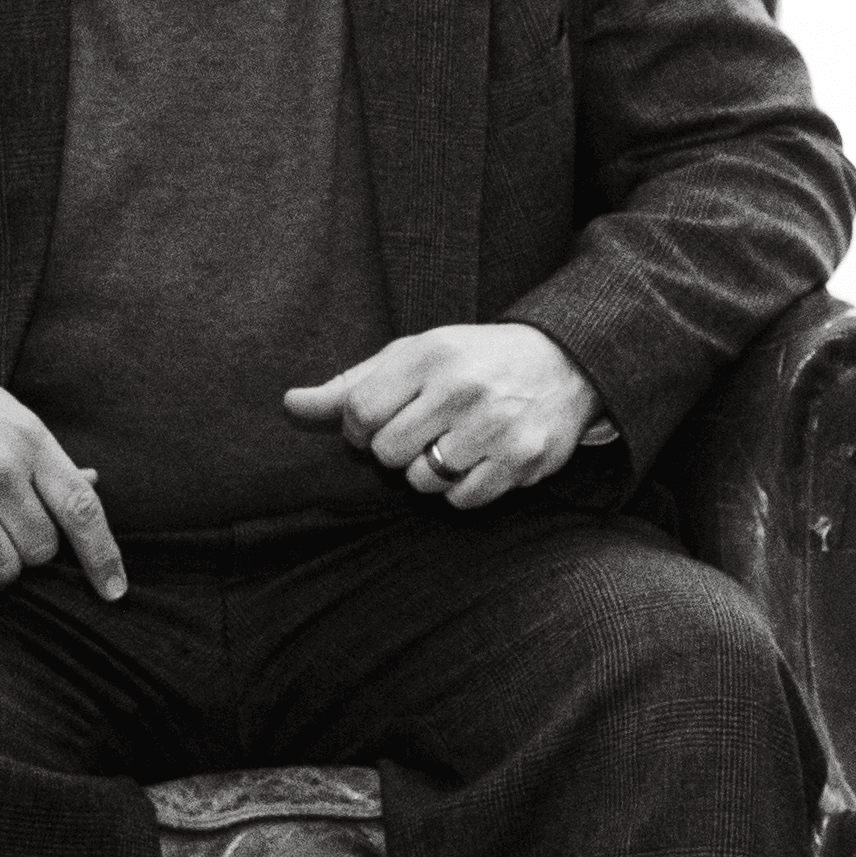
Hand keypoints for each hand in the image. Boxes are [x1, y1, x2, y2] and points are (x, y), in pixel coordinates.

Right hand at [0, 333, 123, 606]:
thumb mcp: (1, 411)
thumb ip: (44, 456)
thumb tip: (95, 482)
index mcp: (28, 440)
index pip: (82, 509)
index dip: (103, 557)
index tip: (115, 591)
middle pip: (42, 549)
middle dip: (31, 556)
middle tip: (6, 537)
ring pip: (5, 571)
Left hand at [284, 322, 600, 509]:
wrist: (565, 363)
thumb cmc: (474, 360)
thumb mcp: (413, 357)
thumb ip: (351, 385)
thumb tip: (290, 405)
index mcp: (429, 356)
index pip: (359, 413)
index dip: (360, 428)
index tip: (383, 420)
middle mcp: (462, 389)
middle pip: (387, 453)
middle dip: (398, 450)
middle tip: (424, 431)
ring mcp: (495, 426)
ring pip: (422, 481)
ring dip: (430, 471)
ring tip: (454, 444)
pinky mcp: (522, 460)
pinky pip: (461, 500)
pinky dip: (463, 488)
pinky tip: (479, 459)